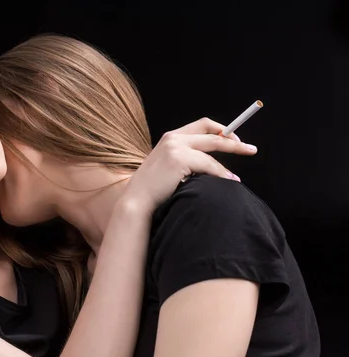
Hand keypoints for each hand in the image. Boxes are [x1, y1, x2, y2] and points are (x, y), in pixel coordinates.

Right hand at [120, 117, 256, 213]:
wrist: (137, 200)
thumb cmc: (152, 189)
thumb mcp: (167, 167)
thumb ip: (184, 158)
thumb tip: (209, 162)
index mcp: (170, 137)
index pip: (202, 125)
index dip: (221, 130)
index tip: (234, 139)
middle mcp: (173, 138)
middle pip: (212, 133)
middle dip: (234, 141)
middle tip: (250, 149)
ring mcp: (176, 147)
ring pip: (212, 149)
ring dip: (229, 162)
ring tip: (237, 177)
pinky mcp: (179, 159)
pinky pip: (209, 165)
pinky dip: (221, 174)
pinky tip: (229, 181)